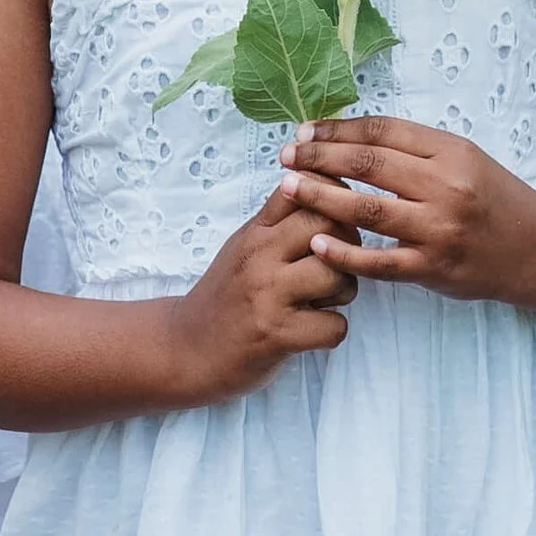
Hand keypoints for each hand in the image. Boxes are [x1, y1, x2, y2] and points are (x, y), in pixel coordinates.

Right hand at [163, 187, 360, 401]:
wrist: (187, 348)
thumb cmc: (227, 297)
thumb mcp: (245, 247)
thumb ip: (279, 221)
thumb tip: (324, 188)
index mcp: (254, 232)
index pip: (304, 187)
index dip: (333, 197)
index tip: (335, 218)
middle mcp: (258, 257)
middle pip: (329, 224)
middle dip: (348, 245)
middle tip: (335, 264)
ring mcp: (267, 295)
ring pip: (338, 275)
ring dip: (344, 291)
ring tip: (323, 301)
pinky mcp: (276, 334)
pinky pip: (335, 326)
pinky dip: (331, 331)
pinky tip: (312, 330)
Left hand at [279, 117, 535, 303]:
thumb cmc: (492, 198)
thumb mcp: (463, 158)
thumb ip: (413, 149)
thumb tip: (348, 137)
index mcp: (452, 152)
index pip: (383, 132)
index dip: (338, 130)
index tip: (306, 131)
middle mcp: (446, 187)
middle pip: (369, 165)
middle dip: (319, 158)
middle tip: (286, 156)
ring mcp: (439, 230)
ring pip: (368, 210)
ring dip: (321, 197)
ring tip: (288, 187)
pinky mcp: (434, 268)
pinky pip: (380, 262)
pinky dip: (345, 253)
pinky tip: (316, 243)